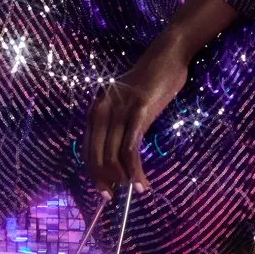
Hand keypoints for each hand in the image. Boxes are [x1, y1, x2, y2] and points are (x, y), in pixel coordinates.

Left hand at [85, 41, 189, 197]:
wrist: (167, 56)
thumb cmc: (149, 81)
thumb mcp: (125, 102)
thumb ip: (117, 122)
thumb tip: (117, 155)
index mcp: (96, 108)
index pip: (87, 148)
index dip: (93, 172)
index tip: (103, 189)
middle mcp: (102, 109)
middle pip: (96, 154)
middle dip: (103, 180)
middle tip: (112, 197)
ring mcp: (119, 110)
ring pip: (112, 154)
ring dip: (122, 178)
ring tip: (134, 190)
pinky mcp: (138, 111)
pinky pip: (131, 147)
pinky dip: (134, 169)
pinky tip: (141, 181)